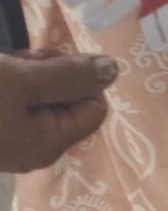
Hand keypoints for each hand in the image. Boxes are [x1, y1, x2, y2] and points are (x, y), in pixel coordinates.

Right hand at [0, 50, 119, 173]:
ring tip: (2, 66)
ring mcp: (6, 142)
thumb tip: (115, 70)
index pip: (93, 107)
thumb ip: (70, 76)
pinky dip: (7, 84)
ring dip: (25, 74)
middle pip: (65, 102)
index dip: (80, 78)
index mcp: (49, 144)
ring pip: (36, 99)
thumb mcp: (21, 81)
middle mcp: (31, 149)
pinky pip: (11, 105)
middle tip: (20, 61)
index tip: (50, 61)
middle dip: (47, 73)